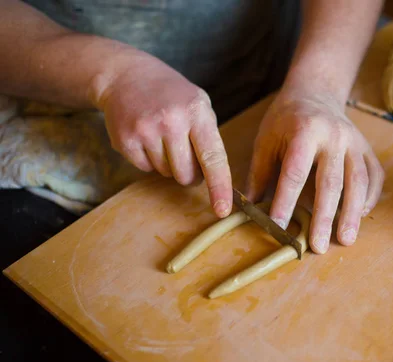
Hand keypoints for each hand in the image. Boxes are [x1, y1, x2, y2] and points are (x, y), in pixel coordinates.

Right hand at [97, 56, 231, 217]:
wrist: (126, 74)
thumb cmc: (172, 95)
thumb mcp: (199, 104)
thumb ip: (209, 139)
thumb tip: (214, 181)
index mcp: (197, 112)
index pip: (213, 157)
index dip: (219, 187)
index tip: (222, 210)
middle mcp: (171, 121)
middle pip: (187, 175)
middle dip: (189, 173)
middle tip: (184, 151)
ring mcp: (145, 130)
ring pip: (166, 173)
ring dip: (168, 164)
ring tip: (163, 136)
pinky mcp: (124, 139)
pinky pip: (145, 168)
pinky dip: (148, 159)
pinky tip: (146, 136)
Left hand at [246, 89, 383, 253]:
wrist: (316, 92)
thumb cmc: (286, 119)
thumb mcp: (266, 139)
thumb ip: (259, 173)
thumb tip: (249, 210)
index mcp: (304, 130)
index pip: (295, 172)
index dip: (286, 200)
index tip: (279, 226)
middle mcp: (334, 135)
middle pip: (331, 181)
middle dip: (324, 216)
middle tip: (318, 246)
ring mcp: (355, 141)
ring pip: (358, 181)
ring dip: (352, 213)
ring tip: (345, 240)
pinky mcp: (367, 148)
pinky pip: (374, 176)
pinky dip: (370, 198)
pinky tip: (360, 217)